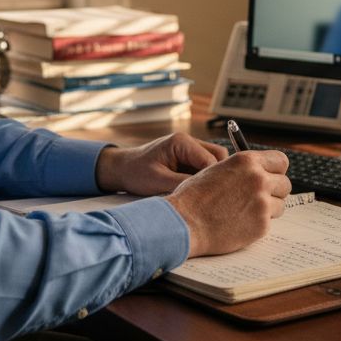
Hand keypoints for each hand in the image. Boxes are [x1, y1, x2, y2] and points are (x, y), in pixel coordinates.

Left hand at [94, 133, 228, 195]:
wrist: (121, 169)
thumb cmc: (135, 173)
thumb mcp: (159, 181)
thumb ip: (185, 184)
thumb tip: (207, 193)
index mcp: (182, 142)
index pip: (212, 159)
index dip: (216, 178)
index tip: (217, 198)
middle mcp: (189, 142)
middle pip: (219, 157)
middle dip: (218, 177)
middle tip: (213, 198)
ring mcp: (189, 149)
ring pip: (214, 162)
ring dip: (212, 178)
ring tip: (205, 197)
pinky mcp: (188, 158)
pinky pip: (205, 168)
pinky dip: (205, 180)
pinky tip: (199, 194)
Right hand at [164, 150, 290, 256]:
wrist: (185, 222)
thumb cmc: (194, 197)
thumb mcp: (217, 169)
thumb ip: (241, 168)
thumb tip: (259, 170)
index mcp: (246, 161)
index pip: (281, 161)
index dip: (276, 170)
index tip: (271, 176)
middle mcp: (258, 179)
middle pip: (285, 183)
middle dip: (275, 191)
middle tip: (260, 198)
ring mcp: (262, 203)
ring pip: (280, 204)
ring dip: (268, 209)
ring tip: (246, 212)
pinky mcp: (262, 225)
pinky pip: (270, 223)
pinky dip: (258, 224)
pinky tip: (240, 223)